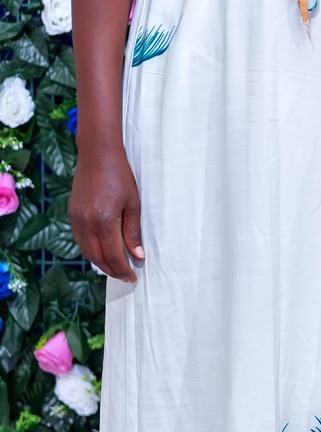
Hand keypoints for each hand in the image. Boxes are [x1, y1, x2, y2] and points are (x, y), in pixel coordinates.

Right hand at [69, 144, 143, 282]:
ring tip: (115, 267)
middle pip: (98, 258)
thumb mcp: (133, 204)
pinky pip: (80, 240)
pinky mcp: (72, 214)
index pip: (114, 256)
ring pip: (87, 251)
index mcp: (104, 221)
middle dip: (112, 271)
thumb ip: (132, 233)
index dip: (123, 270)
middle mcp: (87, 223)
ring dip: (100, 263)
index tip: (132, 277)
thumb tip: (137, 256)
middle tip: (125, 277)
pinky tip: (102, 251)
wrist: (97, 155)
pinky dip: (91, 250)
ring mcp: (77, 219)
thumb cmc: (120, 176)